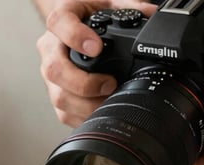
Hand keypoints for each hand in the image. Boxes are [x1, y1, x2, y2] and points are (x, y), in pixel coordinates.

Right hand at [36, 0, 156, 126]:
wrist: (74, 29)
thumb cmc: (90, 17)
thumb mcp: (110, 4)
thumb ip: (129, 8)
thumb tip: (151, 15)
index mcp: (63, 19)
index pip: (59, 23)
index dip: (75, 37)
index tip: (96, 48)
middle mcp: (51, 48)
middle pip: (54, 69)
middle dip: (83, 82)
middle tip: (110, 83)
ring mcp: (51, 74)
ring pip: (59, 96)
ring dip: (87, 103)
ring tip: (110, 99)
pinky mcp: (56, 93)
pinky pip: (64, 112)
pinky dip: (85, 115)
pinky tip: (101, 109)